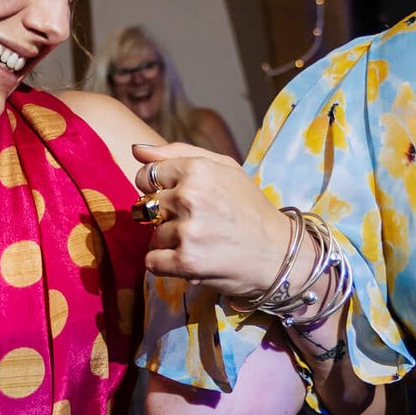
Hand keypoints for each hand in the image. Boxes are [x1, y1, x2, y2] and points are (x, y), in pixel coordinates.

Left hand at [134, 140, 300, 300]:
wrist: (279, 253)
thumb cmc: (249, 207)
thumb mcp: (223, 168)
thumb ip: (177, 154)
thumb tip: (136, 150)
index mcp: (196, 169)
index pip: (146, 176)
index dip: (157, 189)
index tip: (179, 199)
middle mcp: (190, 197)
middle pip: (147, 206)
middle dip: (165, 216)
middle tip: (196, 222)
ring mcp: (188, 231)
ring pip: (152, 234)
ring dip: (170, 241)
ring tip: (201, 241)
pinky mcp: (187, 262)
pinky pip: (152, 261)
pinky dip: (166, 264)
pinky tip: (190, 258)